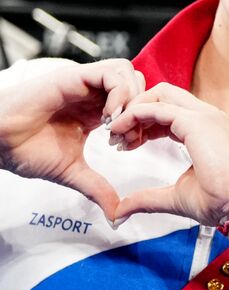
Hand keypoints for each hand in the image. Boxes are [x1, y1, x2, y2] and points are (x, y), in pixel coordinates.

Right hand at [0, 59, 145, 220]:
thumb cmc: (25, 151)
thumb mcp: (71, 172)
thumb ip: (97, 188)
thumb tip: (116, 216)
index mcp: (96, 110)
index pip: (137, 103)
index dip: (142, 123)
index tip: (129, 147)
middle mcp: (93, 93)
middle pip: (138, 84)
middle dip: (141, 110)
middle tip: (127, 137)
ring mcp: (85, 82)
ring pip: (128, 73)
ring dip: (132, 101)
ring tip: (117, 128)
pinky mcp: (74, 75)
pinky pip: (112, 72)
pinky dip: (120, 94)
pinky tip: (107, 119)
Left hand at [107, 83, 228, 227]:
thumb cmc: (221, 202)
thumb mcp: (175, 197)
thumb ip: (147, 198)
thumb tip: (121, 211)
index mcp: (207, 130)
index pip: (169, 111)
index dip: (143, 122)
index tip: (125, 143)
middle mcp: (207, 117)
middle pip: (162, 95)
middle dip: (135, 109)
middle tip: (116, 134)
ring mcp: (204, 116)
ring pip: (159, 94)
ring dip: (132, 109)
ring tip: (115, 133)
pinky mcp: (197, 122)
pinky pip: (156, 107)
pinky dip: (133, 114)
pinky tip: (120, 130)